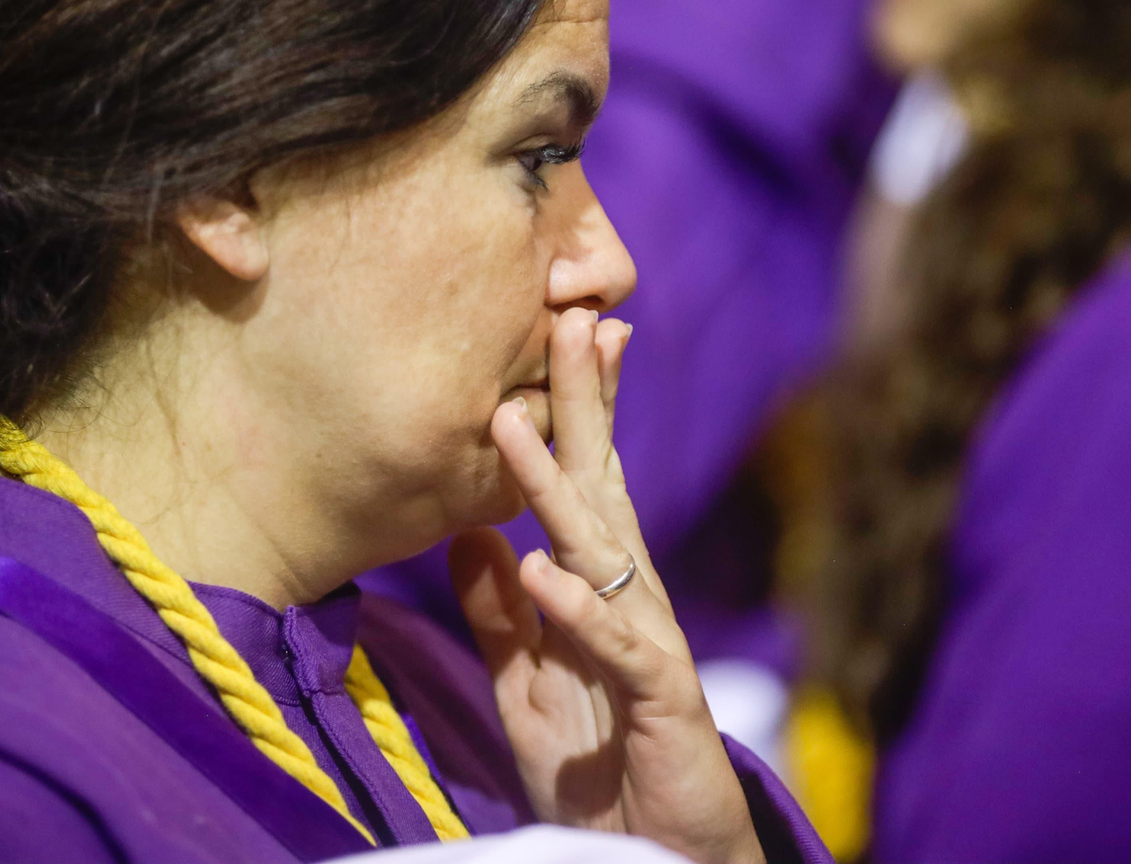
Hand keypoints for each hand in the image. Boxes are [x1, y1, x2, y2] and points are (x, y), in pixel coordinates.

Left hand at [449, 307, 764, 863]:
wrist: (661, 846)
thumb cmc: (602, 763)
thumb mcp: (529, 680)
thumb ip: (502, 612)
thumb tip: (469, 535)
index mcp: (598, 586)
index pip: (585, 480)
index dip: (573, 407)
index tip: (564, 327)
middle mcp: (629, 595)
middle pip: (603, 483)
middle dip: (584, 402)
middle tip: (571, 319)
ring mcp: (647, 639)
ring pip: (601, 547)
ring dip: (555, 484)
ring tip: (512, 421)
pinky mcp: (660, 694)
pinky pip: (613, 643)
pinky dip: (576, 609)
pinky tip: (541, 569)